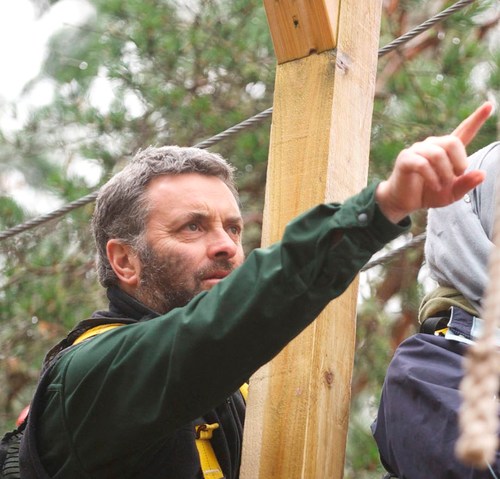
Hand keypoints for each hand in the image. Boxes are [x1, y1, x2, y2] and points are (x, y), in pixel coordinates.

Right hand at [375, 102, 493, 222]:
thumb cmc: (428, 194)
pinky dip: (432, 178)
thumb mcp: (452, 193)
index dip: (477, 119)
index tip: (489, 105)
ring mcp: (417, 150)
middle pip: (452, 142)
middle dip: (459, 162)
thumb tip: (482, 174)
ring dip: (445, 173)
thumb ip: (466, 184)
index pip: (464, 130)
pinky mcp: (405, 159)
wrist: (405, 202)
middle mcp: (432, 145)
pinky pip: (423, 164)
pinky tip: (434, 186)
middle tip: (456, 176)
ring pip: (438, 154)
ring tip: (442, 185)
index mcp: (446, 150)